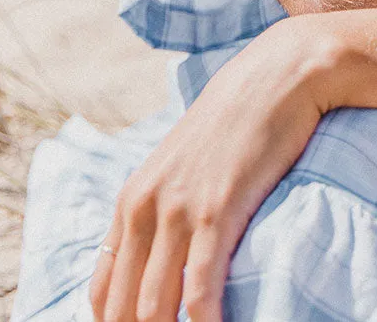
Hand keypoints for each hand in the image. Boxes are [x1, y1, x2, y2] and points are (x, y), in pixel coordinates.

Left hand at [88, 18, 337, 321]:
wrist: (274, 78)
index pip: (102, 292)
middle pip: (123, 308)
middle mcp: (145, 207)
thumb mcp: (182, 165)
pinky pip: (201, 290)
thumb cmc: (235, 124)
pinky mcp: (217, 211)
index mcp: (131, 201)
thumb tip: (158, 261)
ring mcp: (179, 210)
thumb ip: (162, 209)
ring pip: (155, 308)